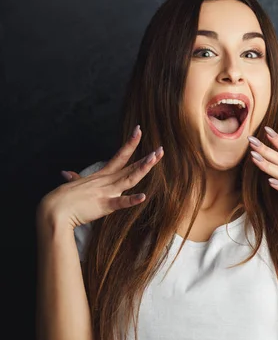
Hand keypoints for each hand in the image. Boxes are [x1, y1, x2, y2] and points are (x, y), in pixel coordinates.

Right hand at [38, 127, 163, 228]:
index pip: (120, 155)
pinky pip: (120, 203)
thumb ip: (74, 178)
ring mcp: (106, 192)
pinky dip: (131, 200)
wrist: (54, 209)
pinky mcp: (104, 206)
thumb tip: (66, 173)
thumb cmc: (62, 197)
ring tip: (154, 159)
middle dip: (146, 158)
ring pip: (129, 179)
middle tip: (161, 149)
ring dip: (142, 169)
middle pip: (130, 166)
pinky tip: (143, 196)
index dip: (130, 143)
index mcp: (102, 175)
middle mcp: (107, 181)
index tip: (139, 130)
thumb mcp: (72, 185)